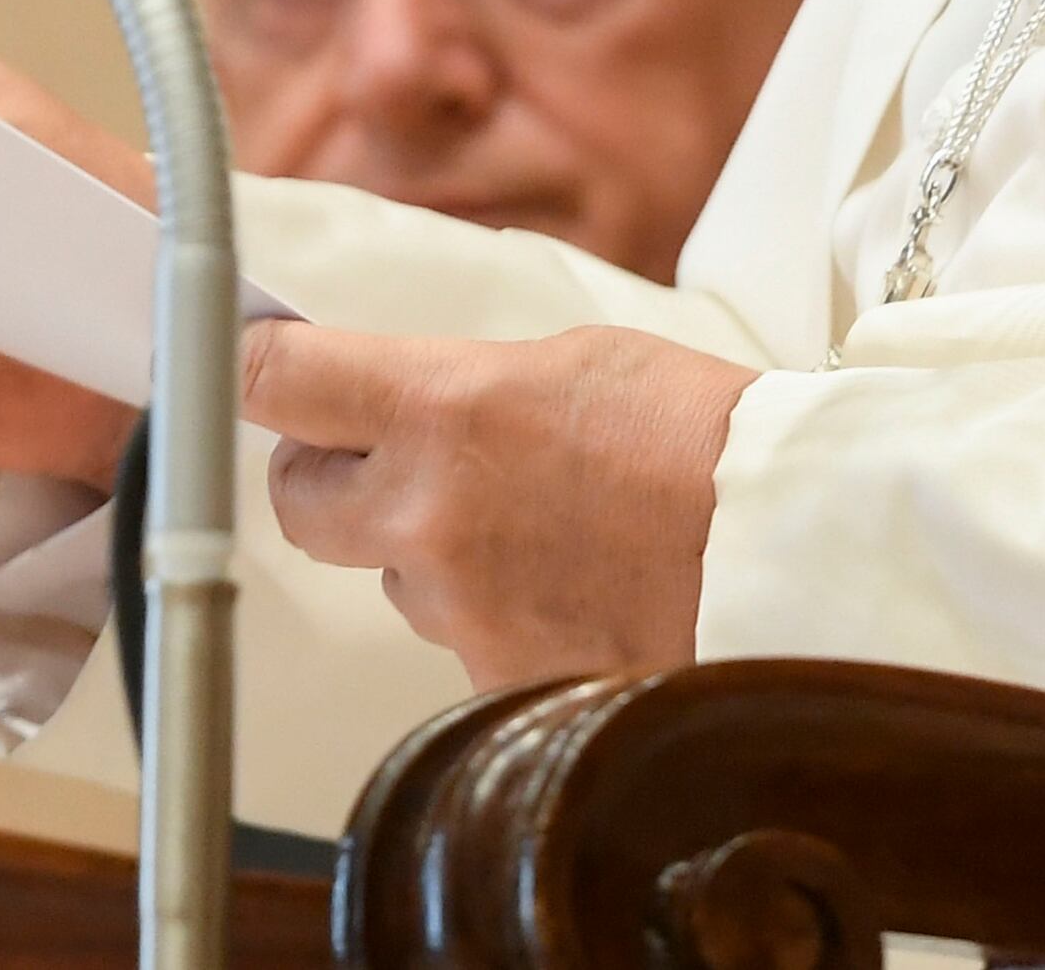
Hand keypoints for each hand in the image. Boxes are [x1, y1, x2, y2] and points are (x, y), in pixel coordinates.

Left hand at [240, 318, 752, 683]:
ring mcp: (459, 610)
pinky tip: (571, 590)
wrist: (789, 547)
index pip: (283, 383)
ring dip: (433, 553)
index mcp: (446, 410)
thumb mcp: (578, 361)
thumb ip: (469, 387)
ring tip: (541, 530)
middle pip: (299, 499)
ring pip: (394, 577)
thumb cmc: (704, 437)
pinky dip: (500, 618)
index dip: (259, 369)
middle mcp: (429, 515)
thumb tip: (407, 407)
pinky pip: (461, 643)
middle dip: (327, 475)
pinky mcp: (496, 683)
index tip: (255, 363)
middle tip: (377, 460)